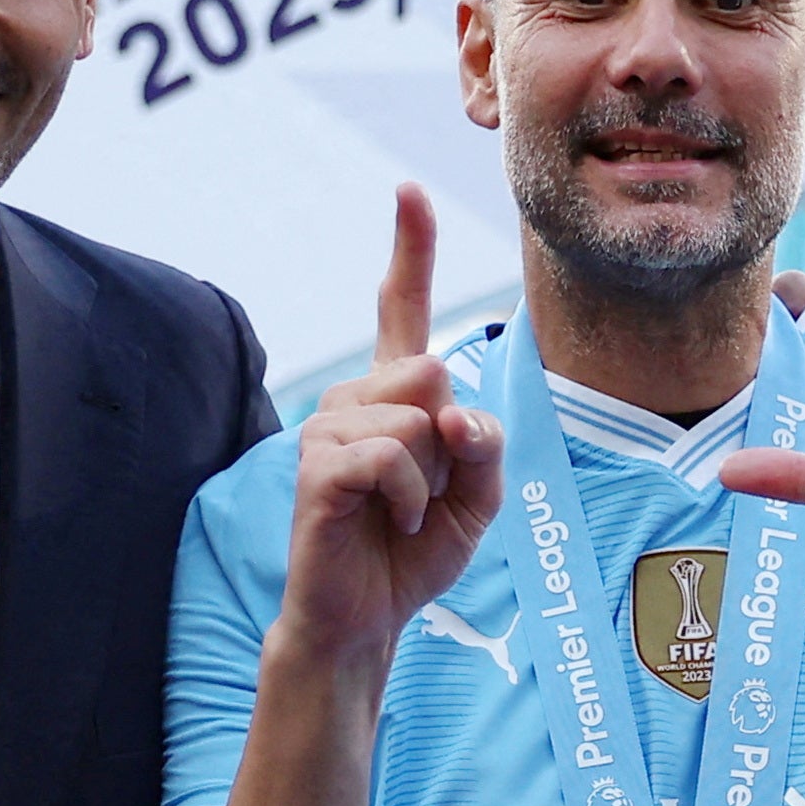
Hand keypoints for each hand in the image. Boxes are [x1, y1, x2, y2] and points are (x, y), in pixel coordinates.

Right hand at [273, 184, 505, 667]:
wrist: (368, 615)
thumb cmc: (417, 550)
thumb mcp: (481, 495)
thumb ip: (486, 442)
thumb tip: (451, 410)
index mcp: (396, 393)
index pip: (402, 309)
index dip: (409, 250)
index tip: (409, 190)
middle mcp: (355, 396)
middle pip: (435, 373)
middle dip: (453, 443)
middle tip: (425, 491)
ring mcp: (329, 427)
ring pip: (418, 419)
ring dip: (431, 480)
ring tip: (403, 511)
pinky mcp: (317, 466)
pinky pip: (392, 457)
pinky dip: (410, 498)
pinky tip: (390, 520)